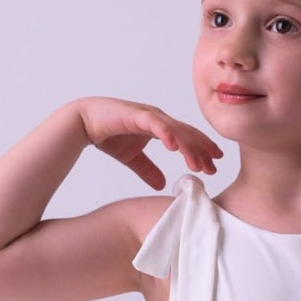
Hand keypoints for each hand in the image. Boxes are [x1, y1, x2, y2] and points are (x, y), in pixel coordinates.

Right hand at [78, 98, 221, 188]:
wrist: (85, 122)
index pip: (187, 138)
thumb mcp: (133, 158)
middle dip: (202, 150)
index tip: (215, 164)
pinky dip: (167, 134)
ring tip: (198, 164)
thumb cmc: (109, 135)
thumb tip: (161, 185)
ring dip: (188, 147)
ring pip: (176, 131)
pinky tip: (174, 147)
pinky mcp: (136, 115)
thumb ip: (148, 170)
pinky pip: (156, 124)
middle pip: (188, 134)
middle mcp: (159, 119)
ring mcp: (149, 116)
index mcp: (161, 128)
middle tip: (215, 167)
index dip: (202, 150)